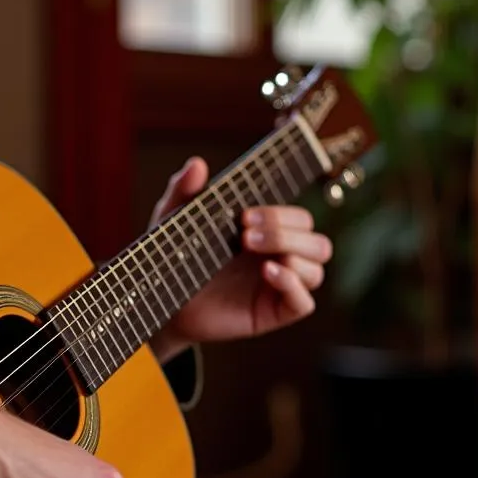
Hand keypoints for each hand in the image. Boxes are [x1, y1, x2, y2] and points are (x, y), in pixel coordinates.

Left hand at [148, 157, 331, 361]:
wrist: (160, 298)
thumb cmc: (173, 258)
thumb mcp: (173, 219)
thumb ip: (183, 190)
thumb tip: (197, 164)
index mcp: (267, 232)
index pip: (300, 219)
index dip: (281, 215)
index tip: (244, 216)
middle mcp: (279, 258)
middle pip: (316, 241)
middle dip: (285, 233)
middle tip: (245, 238)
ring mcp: (278, 286)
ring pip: (316, 268)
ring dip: (294, 255)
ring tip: (258, 259)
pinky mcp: (273, 313)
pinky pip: (304, 302)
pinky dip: (293, 285)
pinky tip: (268, 274)